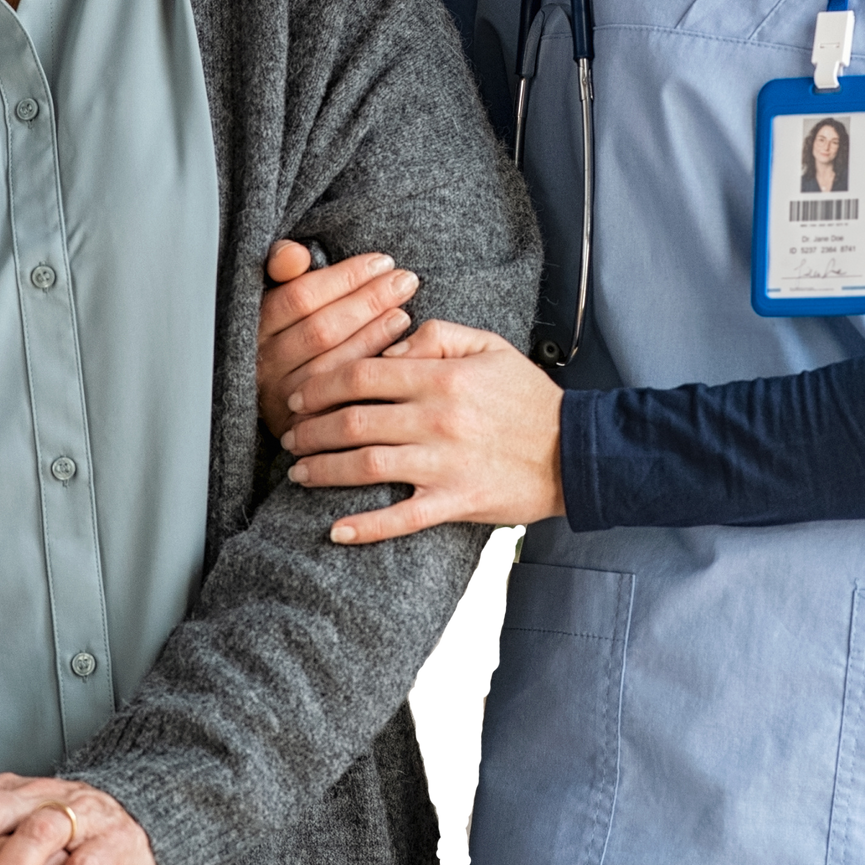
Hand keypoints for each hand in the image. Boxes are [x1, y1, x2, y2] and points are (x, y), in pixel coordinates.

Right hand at [256, 240, 418, 438]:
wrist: (284, 396)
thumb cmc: (291, 330)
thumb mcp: (281, 293)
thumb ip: (282, 266)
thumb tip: (296, 255)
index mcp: (256, 326)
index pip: (300, 297)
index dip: (345, 278)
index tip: (381, 262)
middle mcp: (263, 364)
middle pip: (320, 330)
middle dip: (368, 301)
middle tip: (405, 281)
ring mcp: (282, 398)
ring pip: (332, 365)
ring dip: (373, 336)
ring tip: (404, 313)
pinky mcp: (302, 427)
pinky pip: (342, 399)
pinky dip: (370, 372)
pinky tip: (396, 354)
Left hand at [280, 320, 564, 543]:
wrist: (576, 451)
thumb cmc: (529, 396)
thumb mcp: (489, 345)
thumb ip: (436, 335)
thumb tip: (388, 349)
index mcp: (441, 377)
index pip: (362, 374)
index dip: (320, 384)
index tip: (299, 394)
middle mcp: (436, 419)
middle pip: (353, 421)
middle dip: (310, 429)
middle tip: (288, 435)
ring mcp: (444, 464)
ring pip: (366, 466)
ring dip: (324, 470)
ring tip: (299, 472)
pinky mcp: (456, 502)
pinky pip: (402, 519)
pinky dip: (365, 527)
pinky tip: (336, 530)